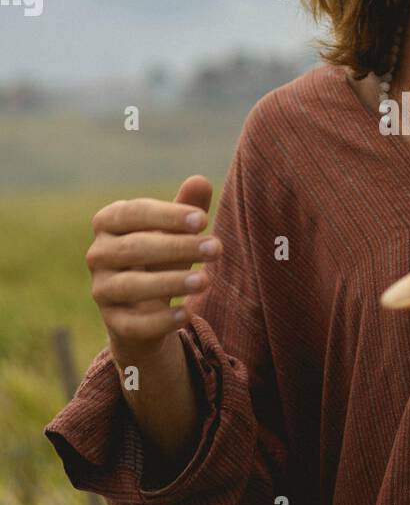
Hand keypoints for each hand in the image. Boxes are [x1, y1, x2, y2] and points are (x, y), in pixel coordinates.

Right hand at [86, 175, 220, 363]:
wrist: (145, 306)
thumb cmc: (163, 254)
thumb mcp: (176, 231)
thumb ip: (187, 207)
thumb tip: (200, 180)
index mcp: (108, 222)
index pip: (134, 213)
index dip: (168, 216)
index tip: (203, 220)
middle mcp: (97, 254)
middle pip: (134, 248)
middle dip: (178, 247)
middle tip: (217, 248)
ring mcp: (101, 289)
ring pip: (131, 286)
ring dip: (170, 282)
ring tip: (205, 280)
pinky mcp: (112, 322)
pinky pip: (132, 324)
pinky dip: (160, 320)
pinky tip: (187, 314)